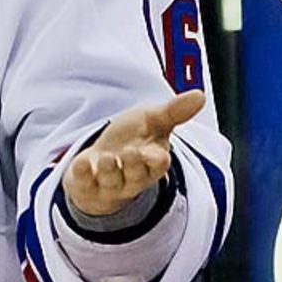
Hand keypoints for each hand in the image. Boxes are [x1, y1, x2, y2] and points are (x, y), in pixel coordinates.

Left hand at [62, 89, 204, 216]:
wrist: (99, 162)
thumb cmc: (130, 140)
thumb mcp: (151, 121)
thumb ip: (173, 111)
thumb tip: (200, 95)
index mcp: (151, 162)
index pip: (158, 165)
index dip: (156, 160)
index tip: (154, 152)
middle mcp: (132, 177)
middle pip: (136, 176)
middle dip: (134, 166)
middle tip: (130, 152)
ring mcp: (108, 185)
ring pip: (112, 183)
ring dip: (110, 171)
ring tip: (108, 157)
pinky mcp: (86, 187)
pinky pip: (84, 184)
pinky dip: (82, 175)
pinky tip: (81, 163)